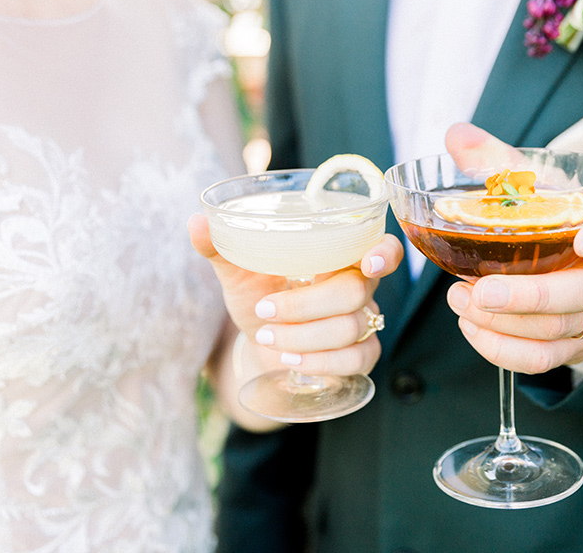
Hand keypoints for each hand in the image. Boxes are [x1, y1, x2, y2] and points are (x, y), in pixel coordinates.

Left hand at [188, 213, 403, 427]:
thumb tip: (196, 221)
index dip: (386, 254)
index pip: (383, 247)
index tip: (369, 263)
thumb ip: (221, 246)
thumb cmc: (258, 296)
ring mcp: (364, 322)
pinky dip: (320, 361)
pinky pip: (356, 359)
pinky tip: (292, 359)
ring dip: (302, 335)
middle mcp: (358, 286)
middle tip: (265, 310)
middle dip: (305, 306)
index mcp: (339, 256)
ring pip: (351, 328)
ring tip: (266, 335)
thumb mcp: (238, 271)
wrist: (257, 343)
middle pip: (355, 292)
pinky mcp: (361, 355)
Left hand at [443, 123, 582, 373]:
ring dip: (505, 321)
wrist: (581, 271)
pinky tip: (470, 326)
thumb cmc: (560, 221)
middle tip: (483, 290)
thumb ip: (502, 163)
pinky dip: (502, 350)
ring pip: (559, 329)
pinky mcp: (576, 346)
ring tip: (460, 299)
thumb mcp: (541, 188)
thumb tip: (457, 135)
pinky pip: (542, 359)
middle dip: (531, 296)